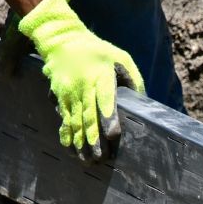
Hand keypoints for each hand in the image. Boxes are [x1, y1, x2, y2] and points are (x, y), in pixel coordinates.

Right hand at [19, 0, 143, 160]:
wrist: (63, 41)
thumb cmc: (99, 52)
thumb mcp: (121, 58)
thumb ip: (133, 79)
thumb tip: (142, 104)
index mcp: (101, 75)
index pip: (105, 98)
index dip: (108, 117)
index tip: (112, 135)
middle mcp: (83, 86)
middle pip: (88, 115)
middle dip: (94, 139)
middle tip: (100, 158)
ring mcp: (69, 93)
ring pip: (75, 122)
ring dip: (81, 143)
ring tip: (88, 161)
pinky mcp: (60, 98)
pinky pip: (64, 121)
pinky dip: (68, 137)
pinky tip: (72, 151)